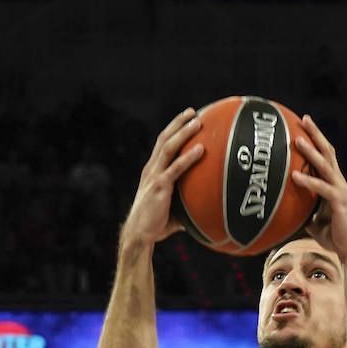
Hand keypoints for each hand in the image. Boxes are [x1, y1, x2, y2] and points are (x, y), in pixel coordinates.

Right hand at [120, 108, 202, 249]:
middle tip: (194, 112)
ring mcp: (155, 176)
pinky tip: (201, 149)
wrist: (139, 235)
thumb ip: (188, 206)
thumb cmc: (156, 226)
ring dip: (184, 132)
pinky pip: (176, 168)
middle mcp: (152, 169)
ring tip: (198, 122)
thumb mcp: (174, 211)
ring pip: (169, 147)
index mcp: (152, 171)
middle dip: (178, 123)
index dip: (173, 130)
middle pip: (164, 138)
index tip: (186, 119)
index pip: (162, 144)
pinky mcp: (159, 186)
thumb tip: (207, 211)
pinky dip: (189, 157)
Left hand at [291, 116, 346, 261]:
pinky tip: (294, 176)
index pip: (326, 156)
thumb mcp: (314, 221)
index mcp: (334, 184)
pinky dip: (308, 181)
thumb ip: (304, 211)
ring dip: (311, 152)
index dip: (317, 140)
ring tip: (297, 140)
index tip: (304, 126)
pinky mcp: (339, 202)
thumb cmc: (334, 236)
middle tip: (304, 119)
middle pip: (328, 152)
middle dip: (316, 134)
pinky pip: (321, 188)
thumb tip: (287, 210)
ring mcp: (340, 191)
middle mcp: (339, 183)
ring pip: (325, 166)